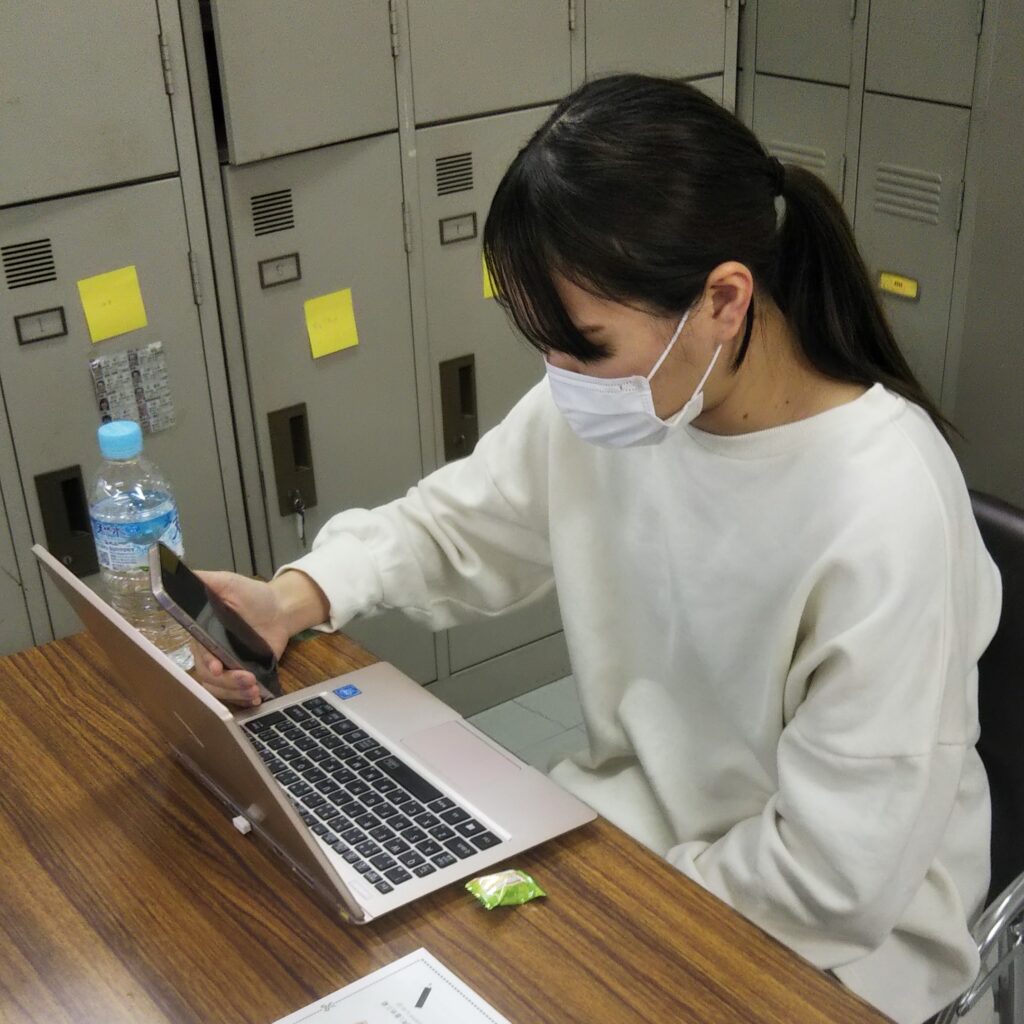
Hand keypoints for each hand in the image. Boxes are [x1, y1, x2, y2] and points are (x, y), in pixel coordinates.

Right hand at [191, 569, 328, 706]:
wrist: (281, 609)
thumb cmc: (251, 595)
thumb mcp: (227, 582)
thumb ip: (203, 581)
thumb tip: (176, 576)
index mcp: (203, 633)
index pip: (198, 653)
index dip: (206, 663)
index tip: (218, 667)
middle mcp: (211, 653)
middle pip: (208, 678)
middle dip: (227, 682)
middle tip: (247, 679)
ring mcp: (228, 667)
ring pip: (220, 689)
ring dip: (236, 693)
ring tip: (253, 690)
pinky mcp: (245, 675)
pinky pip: (236, 694)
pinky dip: (243, 699)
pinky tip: (255, 698)